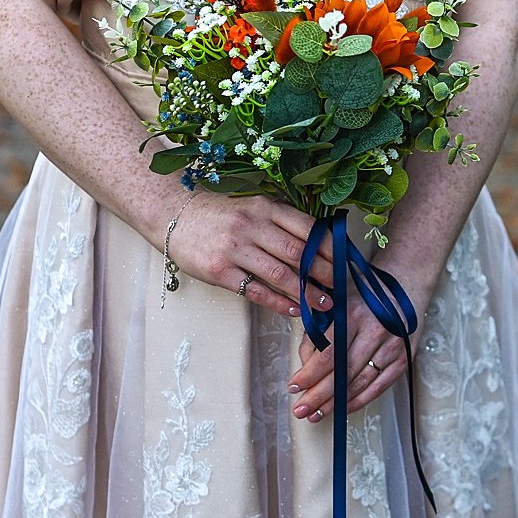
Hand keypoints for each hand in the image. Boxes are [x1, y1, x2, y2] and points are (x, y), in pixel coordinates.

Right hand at [165, 193, 335, 319]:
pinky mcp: (219, 271)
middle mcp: (251, 225)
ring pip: (279, 274)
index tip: (345, 261)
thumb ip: (281, 221)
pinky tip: (293, 310)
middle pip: (297, 252)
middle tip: (340, 286)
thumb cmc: (219, 215)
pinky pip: (254, 290)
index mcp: (264, 208)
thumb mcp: (252, 207)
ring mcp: (234, 249)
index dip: (329, 247)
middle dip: (324, 272)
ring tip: (324, 304)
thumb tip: (319, 241)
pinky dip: (277, 302)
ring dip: (306, 292)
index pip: (306, 227)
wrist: (173, 216)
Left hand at [289, 275, 434, 420]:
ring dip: (336, 402)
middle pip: (343, 372)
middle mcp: (375, 330)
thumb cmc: (364, 295)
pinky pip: (379, 386)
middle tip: (301, 410)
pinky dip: (360, 400)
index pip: (329, 352)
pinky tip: (342, 408)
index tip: (293, 387)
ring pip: (360, 382)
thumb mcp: (336, 303)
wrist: (405, 284)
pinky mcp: (404, 357)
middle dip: (319, 395)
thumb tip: (305, 365)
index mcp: (354, 314)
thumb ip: (318, 332)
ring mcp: (392, 346)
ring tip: (316, 414)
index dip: (310, 374)